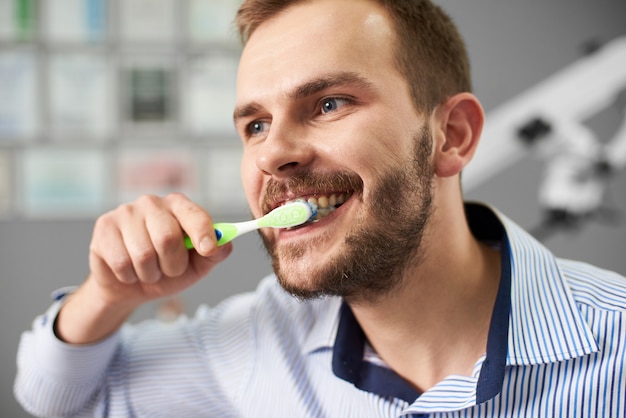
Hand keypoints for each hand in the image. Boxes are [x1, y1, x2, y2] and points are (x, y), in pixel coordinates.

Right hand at [88, 193, 230, 306]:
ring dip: (150, 274)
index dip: (203, 233)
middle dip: (173, 265)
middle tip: (170, 270)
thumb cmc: (167, 269)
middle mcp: (152, 202)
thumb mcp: (196, 265)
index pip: (194, 214)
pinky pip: (121, 262)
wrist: (130, 287)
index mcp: (178, 205)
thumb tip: (224, 244)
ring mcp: (125, 212)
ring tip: (148, 271)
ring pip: (143, 255)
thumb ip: (214, 254)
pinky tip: (129, 270)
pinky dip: (129, 276)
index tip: (208, 249)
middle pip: (167, 237)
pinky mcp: (104, 227)